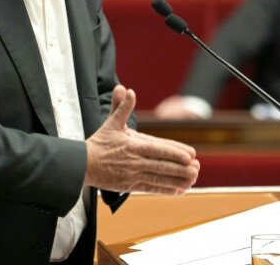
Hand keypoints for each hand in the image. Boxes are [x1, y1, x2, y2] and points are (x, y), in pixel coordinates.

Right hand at [85, 86, 199, 194]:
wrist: (83, 165)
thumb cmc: (99, 143)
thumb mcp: (111, 123)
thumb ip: (122, 107)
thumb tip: (126, 89)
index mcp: (132, 145)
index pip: (157, 149)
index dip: (174, 152)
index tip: (190, 155)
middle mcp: (134, 161)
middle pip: (161, 166)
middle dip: (180, 168)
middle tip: (196, 168)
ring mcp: (132, 175)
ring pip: (159, 179)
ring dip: (177, 180)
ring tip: (193, 179)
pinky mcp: (130, 186)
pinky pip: (151, 189)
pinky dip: (166, 190)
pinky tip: (179, 190)